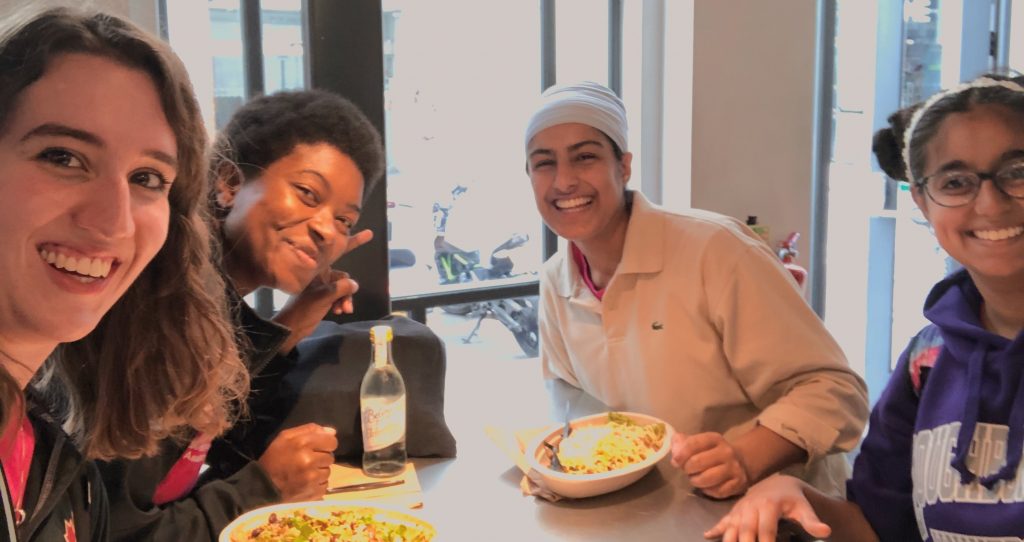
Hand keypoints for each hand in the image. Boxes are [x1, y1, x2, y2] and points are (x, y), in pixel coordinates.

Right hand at [257, 423, 337, 501]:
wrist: (262, 486)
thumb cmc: (274, 458)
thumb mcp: (286, 437)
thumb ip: (310, 430)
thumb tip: (332, 432)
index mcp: (303, 444)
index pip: (332, 441)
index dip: (326, 444)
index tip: (318, 448)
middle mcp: (310, 460)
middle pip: (330, 457)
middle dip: (320, 458)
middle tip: (306, 461)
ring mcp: (312, 478)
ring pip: (327, 471)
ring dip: (319, 472)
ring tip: (304, 473)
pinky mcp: (313, 492)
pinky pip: (325, 485)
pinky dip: (317, 484)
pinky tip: (305, 483)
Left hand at [272, 229, 372, 351]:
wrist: (292, 327)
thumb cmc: (302, 309)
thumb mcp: (323, 296)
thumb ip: (341, 288)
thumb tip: (355, 284)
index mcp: (318, 269)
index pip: (338, 253)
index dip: (354, 242)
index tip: (369, 234)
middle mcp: (321, 275)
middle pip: (343, 277)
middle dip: (349, 289)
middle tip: (353, 296)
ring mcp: (323, 286)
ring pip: (343, 289)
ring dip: (345, 299)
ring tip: (344, 310)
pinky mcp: (324, 297)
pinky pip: (339, 297)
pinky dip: (341, 303)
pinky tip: (339, 311)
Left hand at [671, 432, 749, 498]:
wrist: (739, 461)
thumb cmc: (711, 452)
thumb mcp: (698, 443)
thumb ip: (681, 443)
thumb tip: (675, 454)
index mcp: (714, 438)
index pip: (693, 443)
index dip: (681, 454)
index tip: (676, 461)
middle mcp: (726, 451)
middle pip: (697, 462)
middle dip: (687, 468)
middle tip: (688, 470)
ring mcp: (734, 468)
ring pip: (707, 478)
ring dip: (696, 481)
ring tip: (696, 478)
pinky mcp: (738, 483)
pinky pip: (717, 491)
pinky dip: (708, 491)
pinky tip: (707, 486)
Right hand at [703, 474, 830, 541]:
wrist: (777, 483)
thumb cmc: (792, 499)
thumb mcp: (803, 508)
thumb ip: (812, 521)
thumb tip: (826, 531)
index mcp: (769, 506)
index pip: (766, 530)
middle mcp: (751, 507)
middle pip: (746, 531)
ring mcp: (740, 510)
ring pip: (732, 528)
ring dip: (729, 541)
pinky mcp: (734, 513)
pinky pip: (723, 522)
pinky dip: (715, 530)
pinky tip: (707, 536)